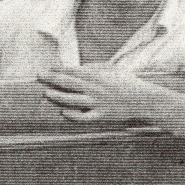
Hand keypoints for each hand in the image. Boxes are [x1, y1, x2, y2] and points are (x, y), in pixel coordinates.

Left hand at [37, 67, 164, 123]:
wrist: (145, 100)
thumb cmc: (129, 82)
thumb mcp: (113, 69)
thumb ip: (95, 67)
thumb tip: (79, 68)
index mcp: (99, 76)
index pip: (74, 71)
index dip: (59, 69)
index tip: (48, 67)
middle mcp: (96, 89)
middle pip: (70, 83)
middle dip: (53, 78)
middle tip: (39, 75)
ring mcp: (99, 103)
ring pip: (73, 100)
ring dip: (58, 96)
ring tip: (46, 93)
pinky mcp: (103, 116)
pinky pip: (85, 117)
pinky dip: (74, 115)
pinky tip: (63, 112)